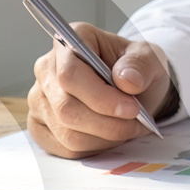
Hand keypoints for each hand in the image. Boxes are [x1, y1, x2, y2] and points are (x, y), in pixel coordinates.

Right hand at [27, 23, 173, 158]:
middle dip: (107, 123)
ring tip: (127, 128)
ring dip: (104, 137)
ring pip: (66, 132)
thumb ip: (141, 65)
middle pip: (66, 108)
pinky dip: (93, 148)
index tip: (132, 109)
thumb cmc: (135, 69)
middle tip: (136, 122)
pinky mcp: (40, 125)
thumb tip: (126, 80)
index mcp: (69, 41)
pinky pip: (63, 147)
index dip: (100, 97)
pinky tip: (110, 136)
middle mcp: (47, 68)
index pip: (70, 75)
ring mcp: (39, 98)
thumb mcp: (150, 58)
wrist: (132, 87)